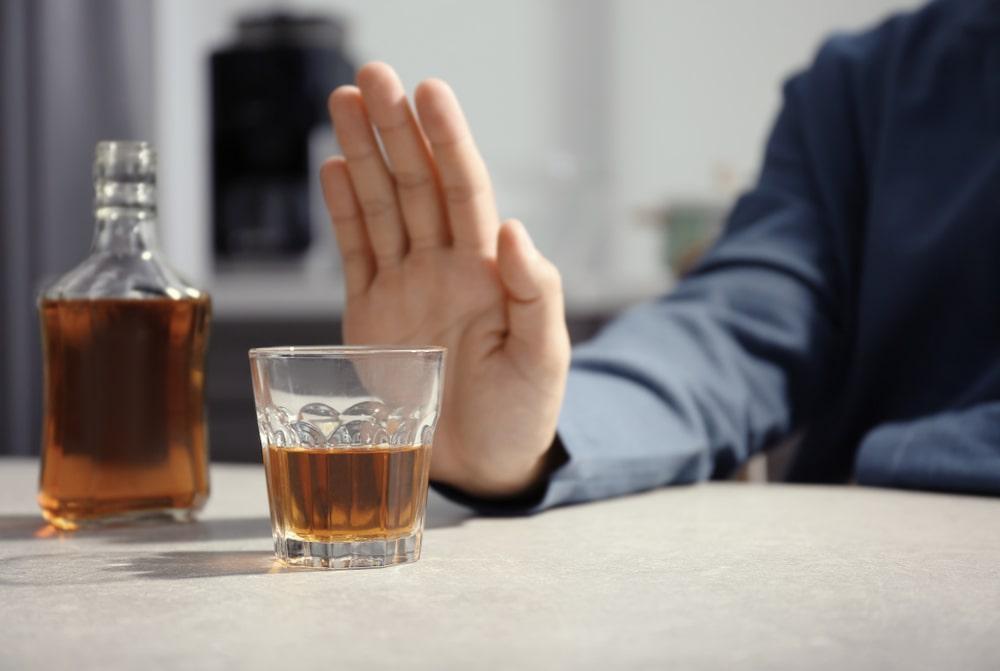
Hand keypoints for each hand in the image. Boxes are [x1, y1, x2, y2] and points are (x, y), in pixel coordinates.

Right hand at [320, 63, 569, 497]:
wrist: (479, 467)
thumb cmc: (520, 415)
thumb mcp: (543, 360)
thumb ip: (536, 295)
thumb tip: (515, 229)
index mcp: (487, 272)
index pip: (466, 190)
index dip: (447, 140)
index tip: (429, 91)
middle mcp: (444, 267)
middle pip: (417, 185)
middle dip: (394, 130)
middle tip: (371, 75)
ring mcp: (405, 287)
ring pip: (381, 208)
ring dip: (362, 155)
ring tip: (342, 101)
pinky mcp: (371, 315)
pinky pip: (356, 254)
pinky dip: (343, 212)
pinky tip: (334, 169)